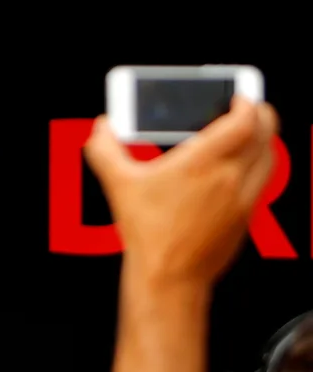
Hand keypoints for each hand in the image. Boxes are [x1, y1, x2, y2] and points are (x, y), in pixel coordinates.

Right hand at [86, 99, 278, 287]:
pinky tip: (239, 166)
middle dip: (262, 114)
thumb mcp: (118, 183)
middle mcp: (230, 178)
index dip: (247, 103)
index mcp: (202, 163)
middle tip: (248, 106)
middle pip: (266, 135)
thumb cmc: (148, 231)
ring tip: (248, 131)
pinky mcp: (246, 217)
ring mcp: (243, 199)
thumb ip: (104, 148)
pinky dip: (259, 163)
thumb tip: (101, 127)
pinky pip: (263, 180)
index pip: (244, 122)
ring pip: (270, 158)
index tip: (238, 96)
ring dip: (264, 139)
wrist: (170, 275)